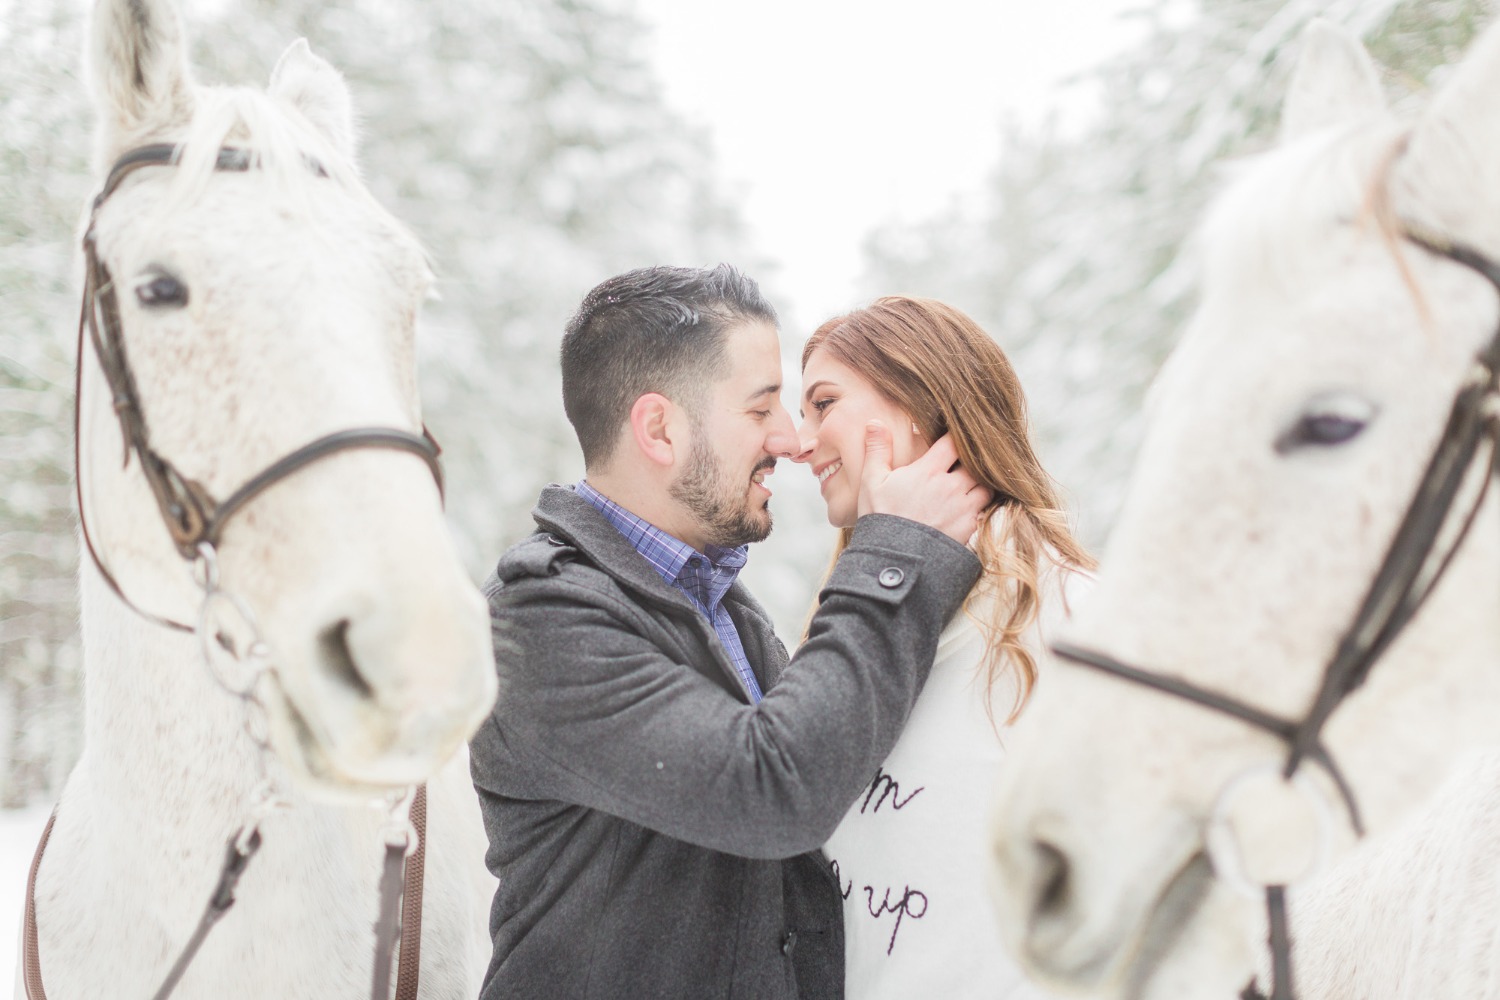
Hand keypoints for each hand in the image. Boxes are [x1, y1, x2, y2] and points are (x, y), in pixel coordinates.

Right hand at [857, 421, 989, 543]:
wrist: (892, 560)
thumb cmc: (880, 519)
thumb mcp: (872, 482)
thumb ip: (877, 450)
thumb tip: (875, 423)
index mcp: (928, 471)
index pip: (953, 442)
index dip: (956, 437)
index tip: (954, 437)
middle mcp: (951, 486)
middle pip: (975, 463)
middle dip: (971, 461)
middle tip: (965, 461)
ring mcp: (963, 508)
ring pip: (985, 486)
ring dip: (980, 483)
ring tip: (969, 484)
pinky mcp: (969, 528)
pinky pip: (985, 510)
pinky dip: (981, 506)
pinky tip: (971, 507)